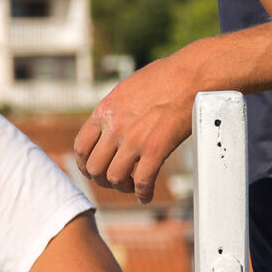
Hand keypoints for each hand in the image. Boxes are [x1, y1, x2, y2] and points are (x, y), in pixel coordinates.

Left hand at [75, 56, 196, 203]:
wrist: (190, 76)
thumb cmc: (164, 77)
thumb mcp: (127, 89)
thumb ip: (115, 110)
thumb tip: (111, 124)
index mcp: (104, 111)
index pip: (81, 147)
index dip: (84, 164)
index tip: (92, 170)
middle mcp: (114, 128)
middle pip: (95, 168)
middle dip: (102, 179)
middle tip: (114, 181)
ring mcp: (134, 140)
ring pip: (115, 178)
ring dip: (122, 187)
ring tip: (131, 186)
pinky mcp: (156, 150)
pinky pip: (143, 182)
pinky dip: (143, 193)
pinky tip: (146, 196)